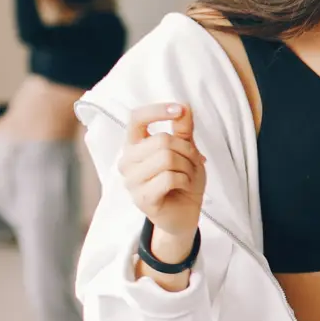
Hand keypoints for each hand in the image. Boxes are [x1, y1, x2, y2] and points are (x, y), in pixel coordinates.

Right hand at [119, 102, 206, 254]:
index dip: (157, 110)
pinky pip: (169, 178)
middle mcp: (127, 161)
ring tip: (187, 176)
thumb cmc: (182, 181)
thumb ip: (183, 129)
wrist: (184, 214)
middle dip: (186, 150)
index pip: (136, 118)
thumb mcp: (187, 151)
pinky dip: (185, 180)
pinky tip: (183, 187)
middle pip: (162, 140)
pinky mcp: (141, 198)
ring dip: (187, 166)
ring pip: (167, 158)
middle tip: (192, 163)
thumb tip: (185, 106)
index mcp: (134, 146)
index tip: (179, 110)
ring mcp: (131, 181)